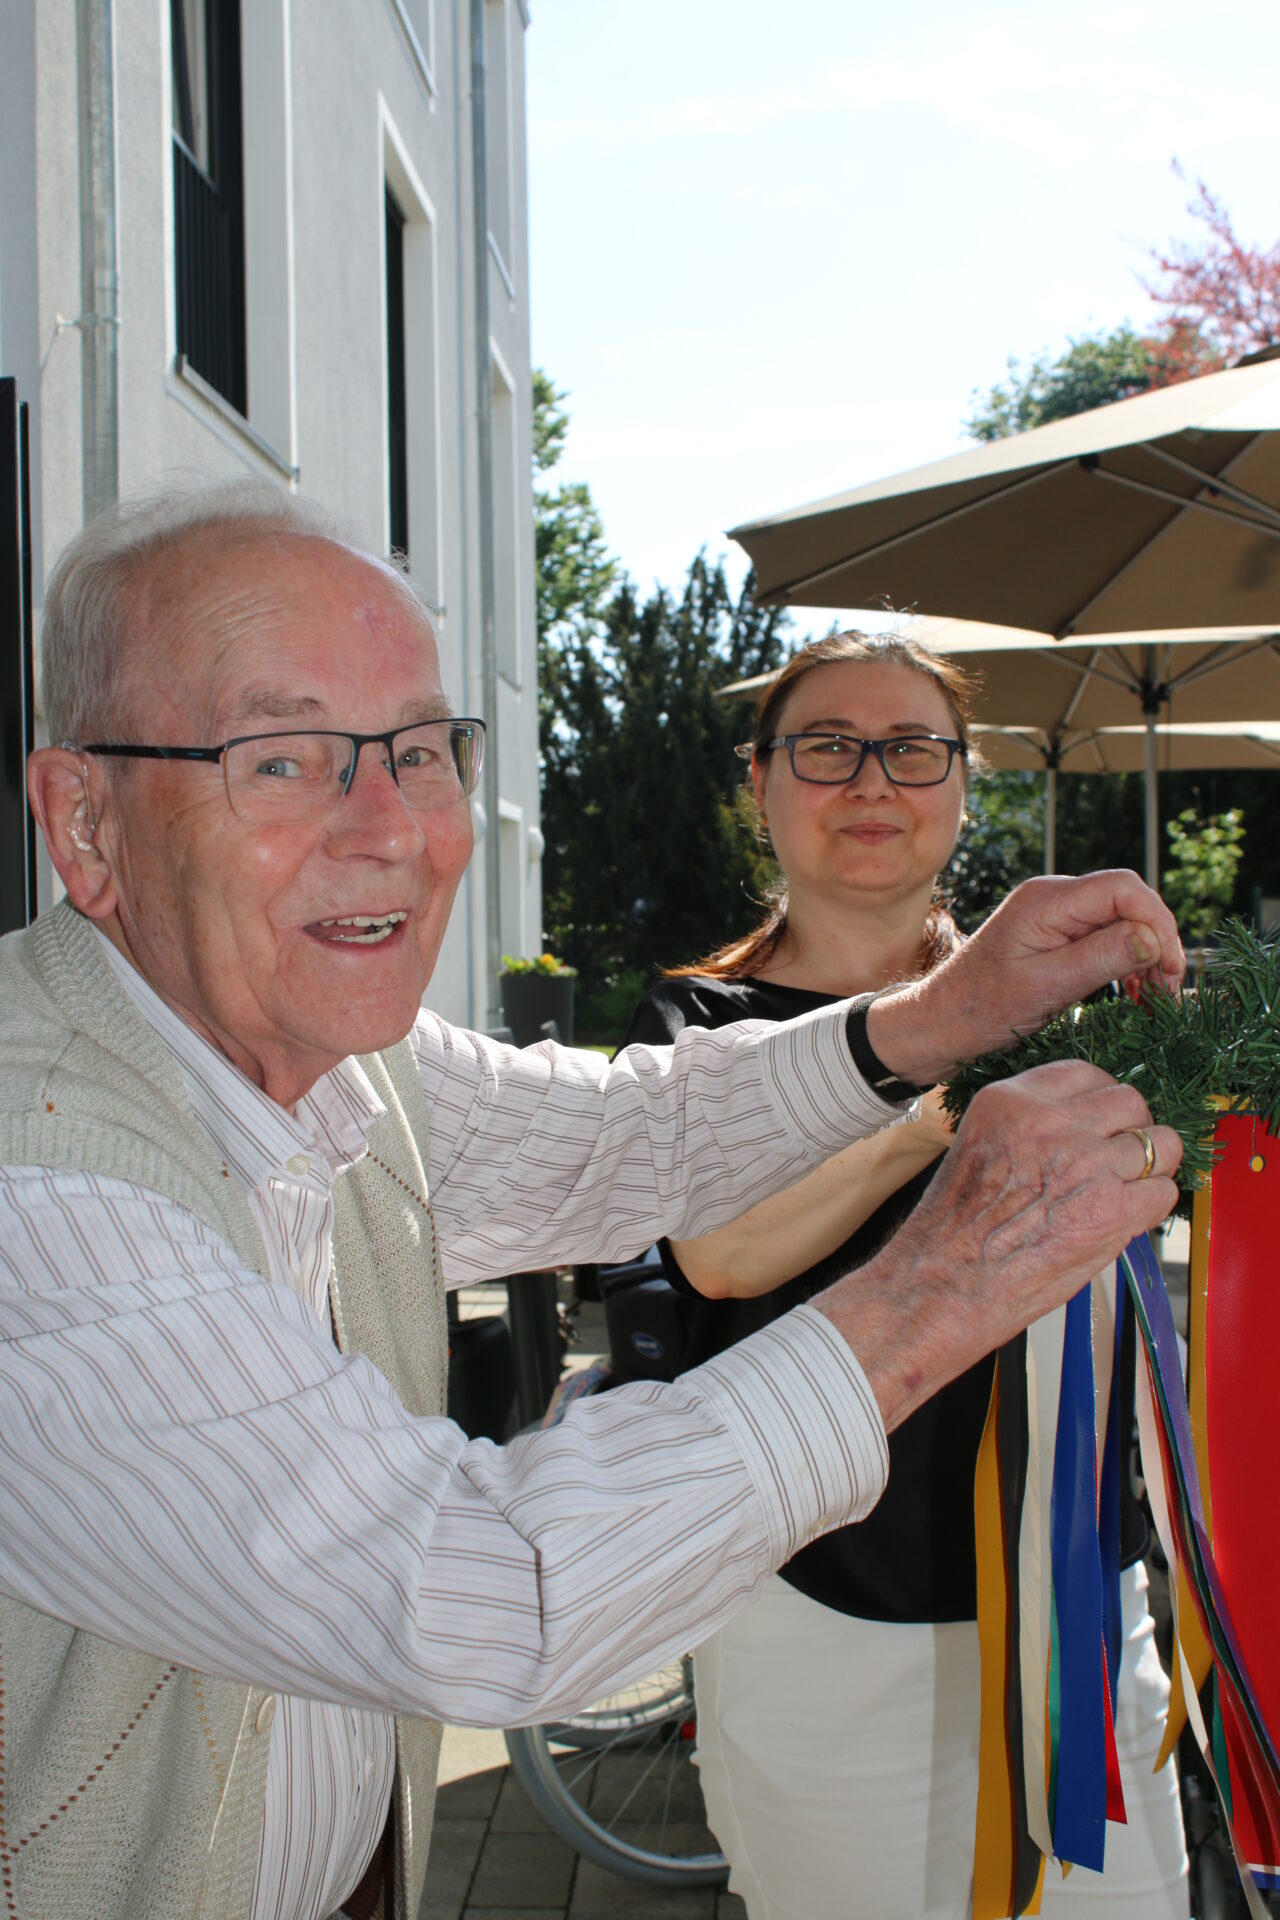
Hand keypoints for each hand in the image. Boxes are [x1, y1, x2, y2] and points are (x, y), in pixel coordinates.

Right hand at [813, 1060, 1179, 1431]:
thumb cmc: (954, 1233)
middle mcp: (1049, 1123)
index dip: (1101, 1102)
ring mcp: (1085, 1162)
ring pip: (1160, 1144)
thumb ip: (1028, 1129)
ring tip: (1125, 1193)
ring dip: (1150, 1170)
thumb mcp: (979, 1150)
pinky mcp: (1111, 1208)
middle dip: (1132, 1131)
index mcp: (1009, 1101)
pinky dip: (1150, 1208)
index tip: (1103, 1123)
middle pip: (1130, 1101)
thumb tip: (1083, 1128)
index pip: (1085, 1074)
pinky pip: (1163, 1191)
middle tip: (1120, 1161)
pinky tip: (1122, 1222)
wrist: (943, 1286)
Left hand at [865, 870, 1183, 1086]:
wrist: (939, 1024)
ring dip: (1145, 957)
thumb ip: (1101, 957)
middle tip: (1167, 992)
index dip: (1158, 923)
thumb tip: (1153, 938)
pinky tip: (1135, 994)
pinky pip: (1104, 939)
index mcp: (1047, 900)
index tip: (1171, 969)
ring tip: (1154, 999)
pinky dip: (1125, 964)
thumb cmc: (982, 1009)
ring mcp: (1054, 917)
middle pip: (1128, 902)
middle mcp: (1053, 898)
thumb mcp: (1047, 987)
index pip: (1124, 888)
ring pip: (1121, 922)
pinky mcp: (1055, 938)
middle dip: (1156, 943)